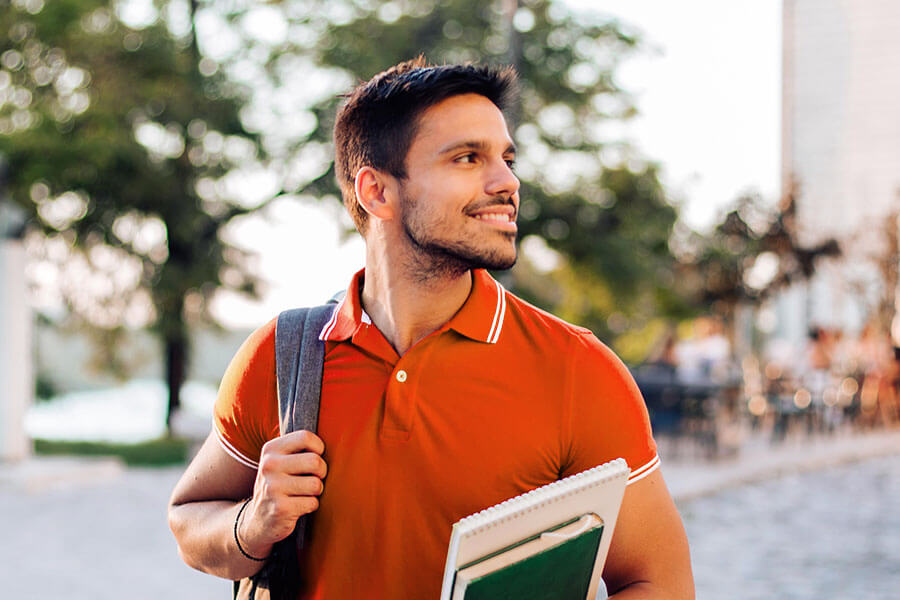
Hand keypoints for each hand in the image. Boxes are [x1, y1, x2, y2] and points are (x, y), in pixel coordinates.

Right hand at [238, 430, 326, 557]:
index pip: (306, 437)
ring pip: (316, 484)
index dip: (318, 448)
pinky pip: (312, 503)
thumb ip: (299, 448)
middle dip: (321, 472)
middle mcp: (269, 466)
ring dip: (316, 491)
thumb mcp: (280, 461)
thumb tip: (335, 437)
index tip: (314, 457)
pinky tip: (298, 506)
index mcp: (271, 449)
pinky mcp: (280, 508)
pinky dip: (311, 506)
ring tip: (303, 493)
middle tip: (313, 478)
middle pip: (315, 461)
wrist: (258, 521)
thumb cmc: (279, 485)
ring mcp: (273, 487)